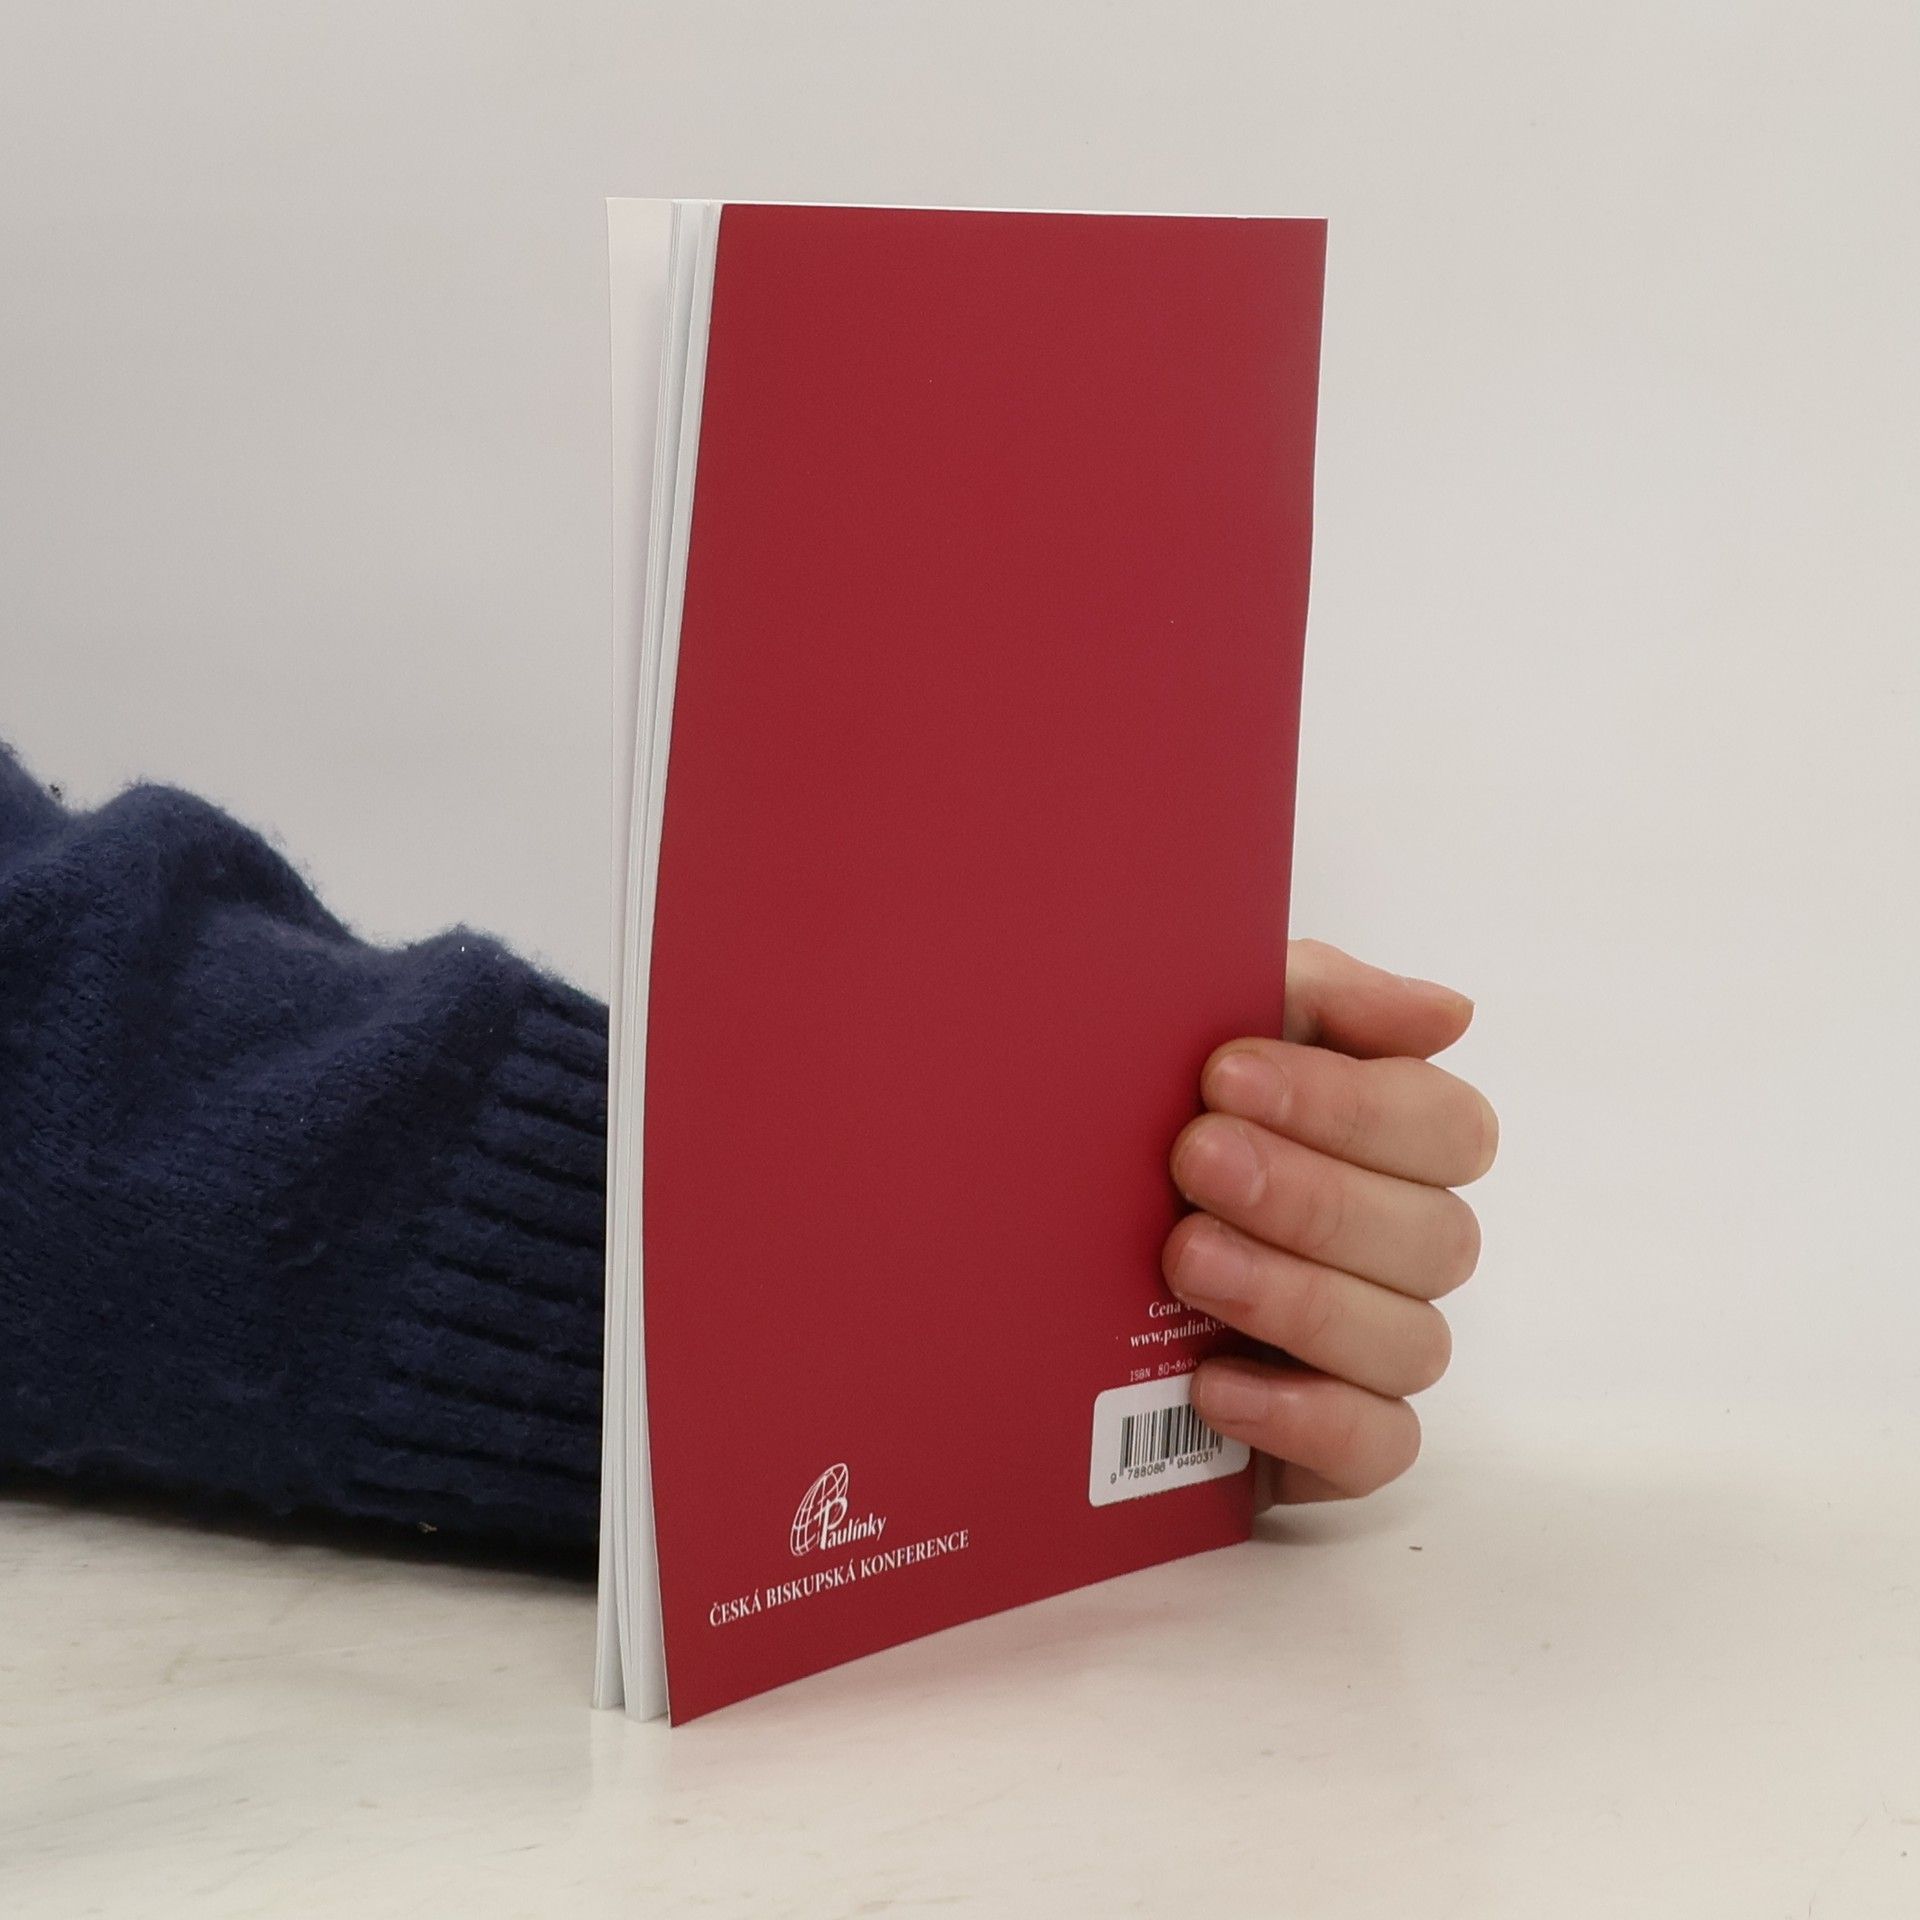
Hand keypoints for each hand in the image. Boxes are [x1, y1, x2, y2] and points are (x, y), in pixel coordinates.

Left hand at [1164, 940, 1496, 1505]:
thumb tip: (1448, 1013)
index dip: (1349, 1104)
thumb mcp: (1210, 1030)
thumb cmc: (1152, 1122)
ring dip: (1298, 1295)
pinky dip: (1303, 1417)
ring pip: (1409, 1342)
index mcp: (1394, 1146)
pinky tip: (1212, 1381)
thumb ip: (1321, 998)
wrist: (1038, 1243)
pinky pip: (1375, 1448)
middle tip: (1194, 1160)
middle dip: (1310, 1195)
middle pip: (1435, 1237)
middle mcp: (1401, 1250)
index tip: (1225, 1074)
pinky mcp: (1333, 1445)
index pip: (1446, 1128)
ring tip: (1187, 1259)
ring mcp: (1373, 1353)